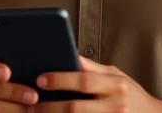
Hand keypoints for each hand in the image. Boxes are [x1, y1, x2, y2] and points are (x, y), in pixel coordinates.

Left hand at [32, 56, 161, 112]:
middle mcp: (116, 105)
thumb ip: (92, 69)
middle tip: (30, 105)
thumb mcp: (116, 76)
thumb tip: (68, 53)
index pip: (84, 81)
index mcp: (116, 85)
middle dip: (51, 107)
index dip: (60, 80)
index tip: (40, 79)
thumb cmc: (131, 94)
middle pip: (76, 108)